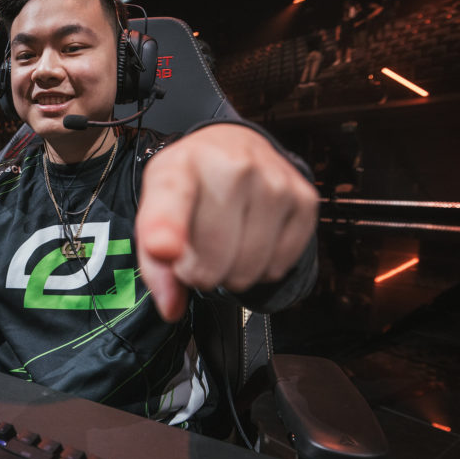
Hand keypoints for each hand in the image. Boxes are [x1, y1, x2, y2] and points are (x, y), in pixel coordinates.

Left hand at [135, 124, 317, 321]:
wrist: (234, 149)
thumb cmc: (191, 188)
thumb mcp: (155, 213)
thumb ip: (155, 264)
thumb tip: (172, 309)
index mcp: (180, 167)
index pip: (172, 198)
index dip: (165, 229)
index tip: (162, 249)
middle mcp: (231, 165)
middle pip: (213, 259)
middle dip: (201, 273)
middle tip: (198, 254)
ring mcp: (273, 180)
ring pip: (248, 269)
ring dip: (232, 274)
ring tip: (224, 246)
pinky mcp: (304, 199)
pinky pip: (278, 267)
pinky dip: (262, 269)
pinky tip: (251, 241)